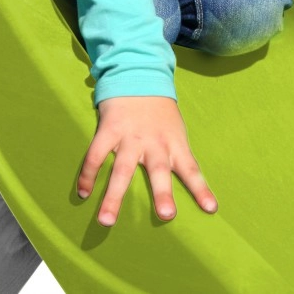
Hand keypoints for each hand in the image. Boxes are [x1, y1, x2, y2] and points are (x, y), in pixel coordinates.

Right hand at [77, 95, 217, 226]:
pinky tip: (83, 193)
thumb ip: (176, 155)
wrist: (138, 73)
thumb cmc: (160, 111)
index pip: (191, 168)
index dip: (200, 189)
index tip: (210, 209)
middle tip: (166, 215)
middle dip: (163, 193)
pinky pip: (96, 155)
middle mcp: (154, 142)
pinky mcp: (109, 129)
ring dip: (114, 196)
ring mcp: (130, 136)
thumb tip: (185, 184)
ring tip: (106, 221)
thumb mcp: (175, 130)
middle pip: (159, 170)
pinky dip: (88, 174)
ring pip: (122, 169)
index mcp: (174, 142)